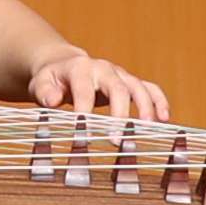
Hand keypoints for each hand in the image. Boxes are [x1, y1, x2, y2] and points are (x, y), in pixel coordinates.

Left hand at [28, 47, 172, 127]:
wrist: (63, 64)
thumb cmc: (51, 78)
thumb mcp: (41, 83)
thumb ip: (45, 93)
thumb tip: (53, 101)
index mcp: (79, 69)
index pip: (84, 90)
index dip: (85, 111)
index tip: (86, 134)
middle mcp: (103, 69)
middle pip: (117, 88)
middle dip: (119, 115)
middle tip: (116, 140)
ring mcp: (119, 74)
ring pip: (137, 87)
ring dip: (145, 107)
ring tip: (148, 128)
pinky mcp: (129, 82)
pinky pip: (149, 88)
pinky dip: (159, 101)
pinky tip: (164, 118)